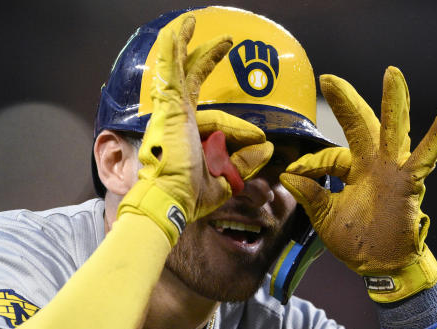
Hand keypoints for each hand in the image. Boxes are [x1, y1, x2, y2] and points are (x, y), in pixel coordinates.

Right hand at [118, 16, 272, 245]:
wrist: (172, 199)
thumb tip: (267, 148)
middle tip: (225, 43)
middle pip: (192, 81)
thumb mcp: (226, 178)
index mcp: (189, 135)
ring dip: (186, 45)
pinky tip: (180, 29)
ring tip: (191, 22)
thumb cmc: (190, 195)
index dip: (242, 129)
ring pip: (179, 69)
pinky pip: (171, 70)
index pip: (219, 121)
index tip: (261, 139)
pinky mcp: (169, 105)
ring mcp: (171, 110)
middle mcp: (177, 119)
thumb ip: (245, 162)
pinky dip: (173, 49)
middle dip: (207, 59)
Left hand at [279, 67, 436, 301]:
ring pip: (393, 131)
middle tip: (329, 80)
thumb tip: (288, 176)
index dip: (311, 163)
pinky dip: (436, 140)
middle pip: (361, 126)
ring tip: (392, 75)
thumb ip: (311, 195)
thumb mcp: (326, 218)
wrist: (379, 266)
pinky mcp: (408, 184)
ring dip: (393, 103)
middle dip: (346, 103)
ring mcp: (392, 171)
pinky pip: (424, 159)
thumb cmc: (358, 242)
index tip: (294, 172)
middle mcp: (373, 165)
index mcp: (354, 172)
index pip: (330, 157)